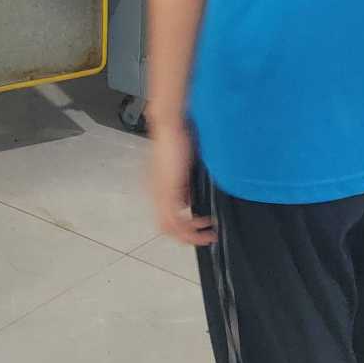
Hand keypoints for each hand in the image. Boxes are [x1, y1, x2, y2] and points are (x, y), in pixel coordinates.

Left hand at [148, 116, 215, 246]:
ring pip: (169, 227)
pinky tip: (204, 222)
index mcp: (158, 190)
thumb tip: (190, 201)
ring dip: (190, 234)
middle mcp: (156, 194)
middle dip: (187, 237)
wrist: (169, 125)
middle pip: (165, 228)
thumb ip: (183, 186)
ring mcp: (160, 193)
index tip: (199, 228)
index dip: (182, 228)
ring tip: (207, 233)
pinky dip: (190, 225)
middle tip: (204, 237)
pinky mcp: (168, 189)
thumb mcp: (181, 167)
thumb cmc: (175, 139)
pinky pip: (175, 217)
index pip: (165, 219)